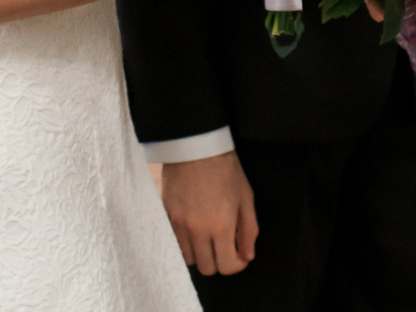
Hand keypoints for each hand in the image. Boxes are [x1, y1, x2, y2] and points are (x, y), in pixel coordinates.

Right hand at [159, 153, 256, 275]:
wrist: (196, 147)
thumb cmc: (225, 169)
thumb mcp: (246, 198)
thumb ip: (249, 230)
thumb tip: (248, 255)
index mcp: (221, 226)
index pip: (226, 266)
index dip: (236, 265)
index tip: (239, 255)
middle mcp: (198, 230)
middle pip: (207, 268)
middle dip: (220, 261)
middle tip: (225, 246)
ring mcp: (179, 225)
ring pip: (189, 259)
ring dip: (201, 253)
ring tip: (208, 237)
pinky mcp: (166, 217)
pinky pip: (174, 243)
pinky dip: (185, 243)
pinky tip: (194, 230)